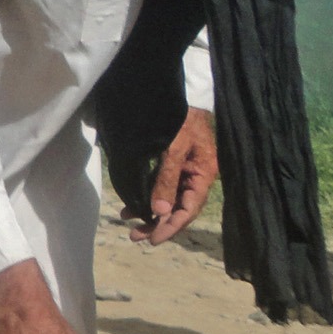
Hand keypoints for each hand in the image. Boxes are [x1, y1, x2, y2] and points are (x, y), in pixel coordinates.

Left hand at [123, 107, 217, 244]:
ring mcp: (185, 171)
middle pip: (178, 208)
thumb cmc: (179, 119)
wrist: (178, 94)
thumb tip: (158, 211)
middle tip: (135, 236)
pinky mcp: (173, 164)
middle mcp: (196, 176)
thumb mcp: (172, 148)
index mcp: (204, 174)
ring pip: (167, 200)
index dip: (170, 226)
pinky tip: (131, 206)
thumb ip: (166, 179)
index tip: (152, 239)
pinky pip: (161, 187)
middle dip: (156, 223)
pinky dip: (147, 197)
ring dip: (149, 212)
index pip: (188, 209)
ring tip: (128, 222)